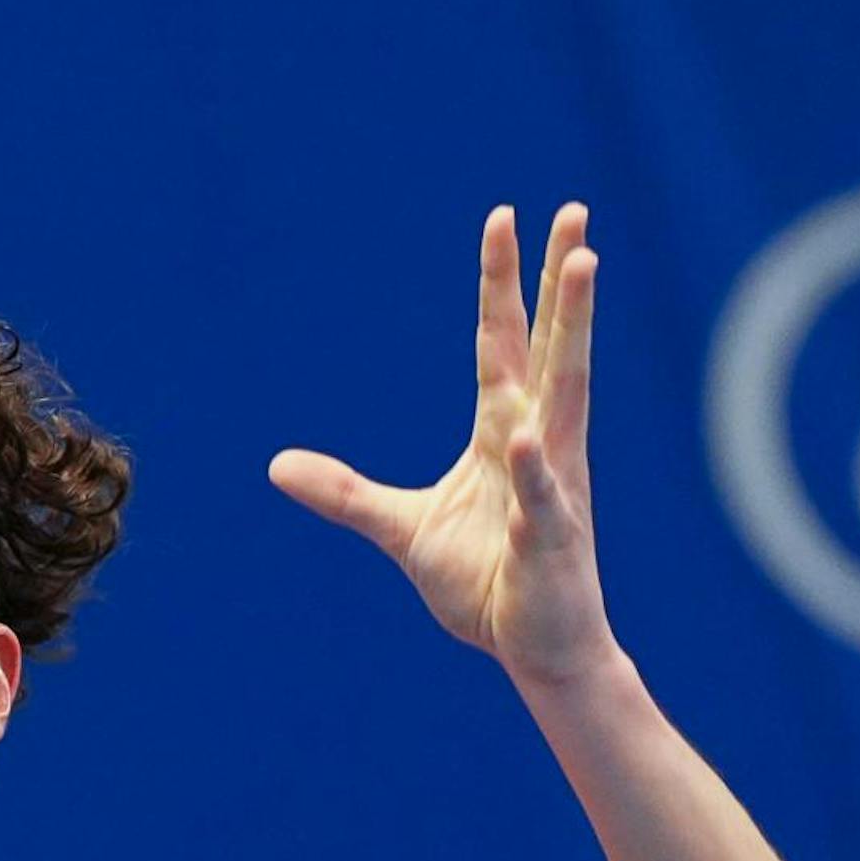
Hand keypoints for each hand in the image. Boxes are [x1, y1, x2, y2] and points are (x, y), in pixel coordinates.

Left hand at [270, 204, 618, 688]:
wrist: (536, 648)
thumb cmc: (486, 582)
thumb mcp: (402, 528)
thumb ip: (345, 493)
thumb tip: (277, 465)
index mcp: (503, 432)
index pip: (500, 343)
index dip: (502, 284)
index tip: (504, 219)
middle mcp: (538, 443)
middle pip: (547, 346)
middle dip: (560, 281)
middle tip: (575, 212)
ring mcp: (552, 483)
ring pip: (564, 393)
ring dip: (572, 329)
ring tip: (583, 266)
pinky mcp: (550, 536)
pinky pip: (539, 495)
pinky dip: (530, 469)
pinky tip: (523, 436)